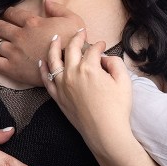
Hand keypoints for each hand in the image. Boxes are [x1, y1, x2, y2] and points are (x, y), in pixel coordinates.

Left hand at [0, 0, 85, 86]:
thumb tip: (47, 0)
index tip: (2, 14)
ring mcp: (14, 51)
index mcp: (32, 23)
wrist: (72, 65)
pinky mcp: (12, 67)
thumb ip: (58, 8)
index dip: (5, 12)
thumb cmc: (75, 43)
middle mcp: (20, 35)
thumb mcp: (73, 19)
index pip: (13, 14)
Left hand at [40, 30, 132, 154]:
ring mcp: (63, 85)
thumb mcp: (124, 81)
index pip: (93, 50)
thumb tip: (105, 58)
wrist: (105, 133)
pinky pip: (46, 79)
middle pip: (72, 49)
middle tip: (81, 32)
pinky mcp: (58, 97)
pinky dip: (43, 69)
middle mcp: (73, 73)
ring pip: (54, 60)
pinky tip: (41, 62)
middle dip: (77, 38)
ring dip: (54, 46)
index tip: (103, 45)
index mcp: (90, 68)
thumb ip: (115, 63)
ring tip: (55, 38)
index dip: (99, 45)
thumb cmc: (117, 109)